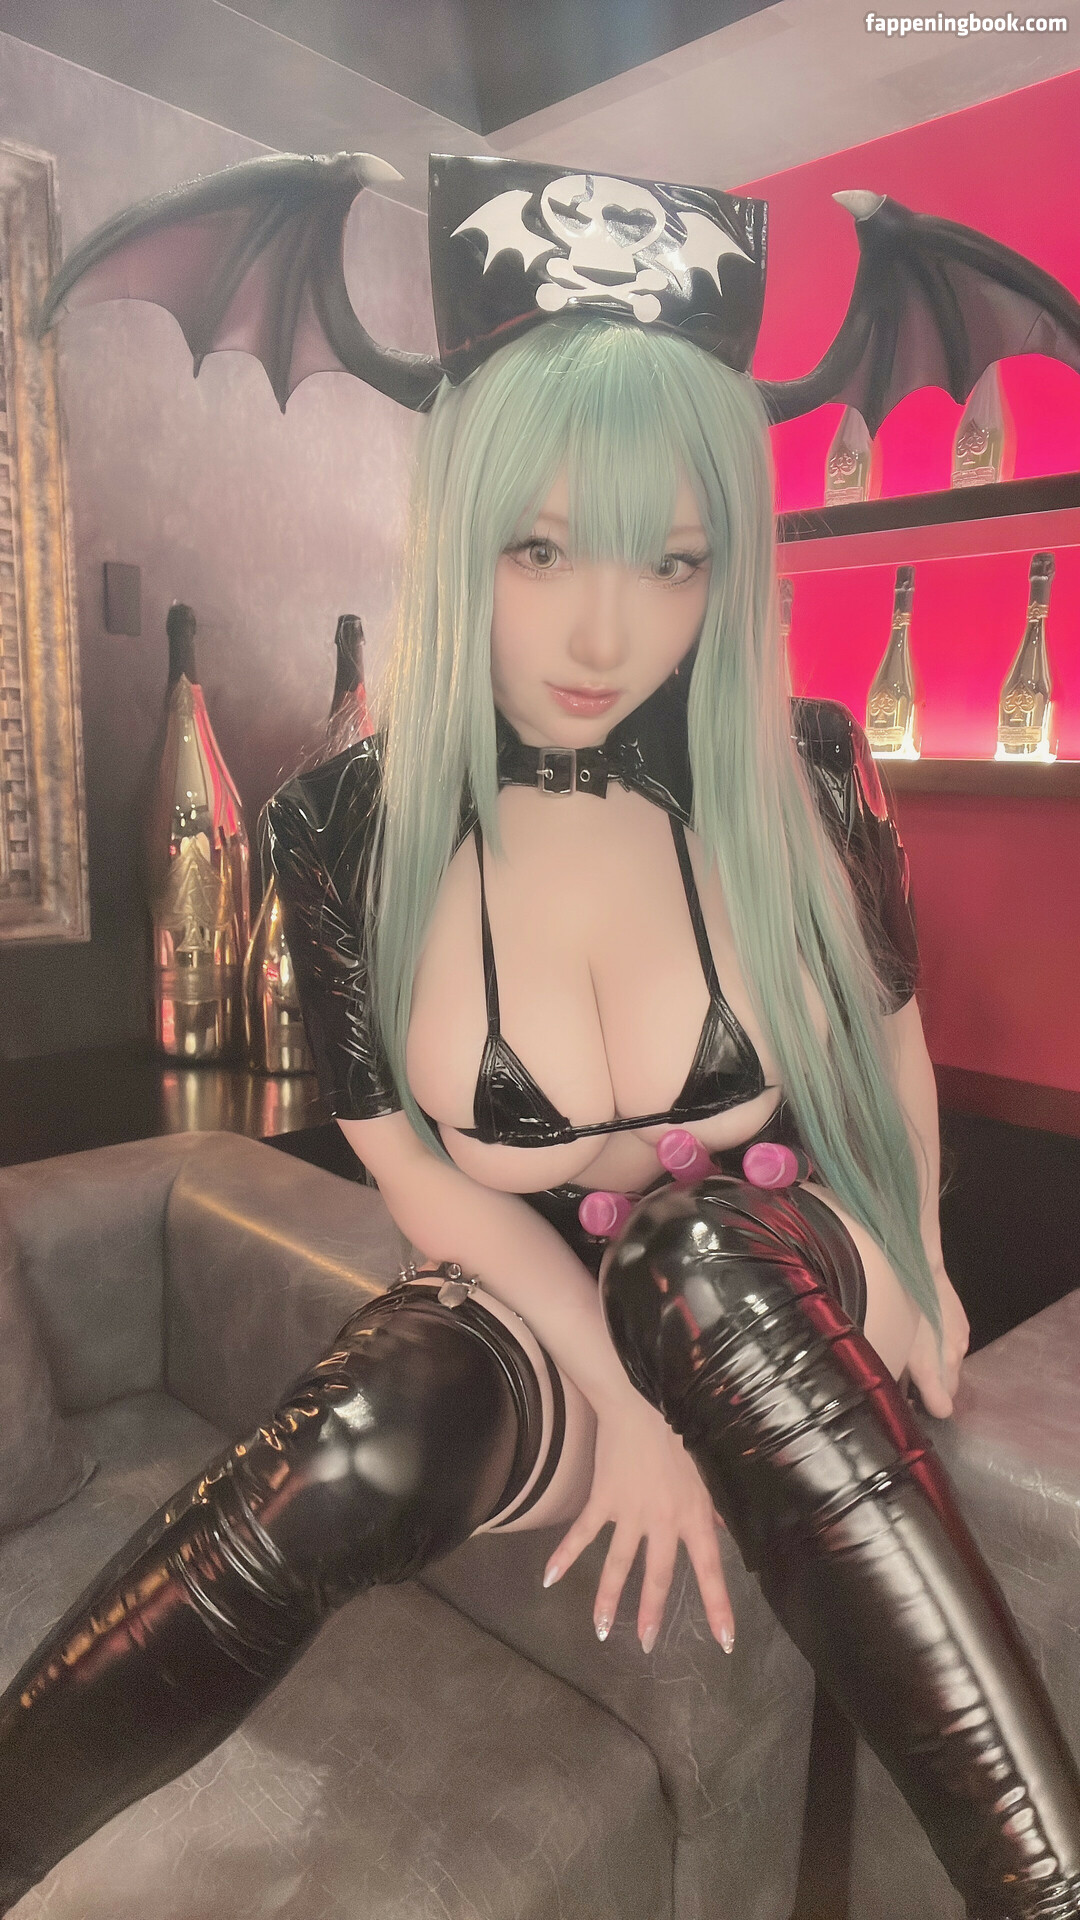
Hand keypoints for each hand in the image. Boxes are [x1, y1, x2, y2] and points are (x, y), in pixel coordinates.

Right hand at [543, 1392, 732, 1656]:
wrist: (640, 1404)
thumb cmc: (677, 1434)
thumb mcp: (704, 1471)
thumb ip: (711, 1505)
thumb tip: (720, 1527)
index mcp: (694, 1515)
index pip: (711, 1569)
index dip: (718, 1606)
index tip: (724, 1642)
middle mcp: (664, 1521)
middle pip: (658, 1575)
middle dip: (651, 1613)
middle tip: (646, 1645)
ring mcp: (631, 1512)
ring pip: (618, 1564)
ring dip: (607, 1598)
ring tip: (599, 1629)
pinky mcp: (604, 1500)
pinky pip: (583, 1533)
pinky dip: (564, 1555)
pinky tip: (549, 1578)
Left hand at [906, 1264, 969, 1417]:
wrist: (917, 1270)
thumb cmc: (894, 1310)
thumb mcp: (889, 1345)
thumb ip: (896, 1372)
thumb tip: (898, 1392)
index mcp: (930, 1368)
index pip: (942, 1406)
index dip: (928, 1405)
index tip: (914, 1400)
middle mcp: (952, 1359)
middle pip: (950, 1388)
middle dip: (935, 1386)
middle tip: (914, 1375)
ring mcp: (961, 1342)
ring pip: (954, 1367)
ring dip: (941, 1365)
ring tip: (921, 1350)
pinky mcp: (964, 1327)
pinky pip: (957, 1348)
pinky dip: (946, 1347)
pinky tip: (931, 1333)